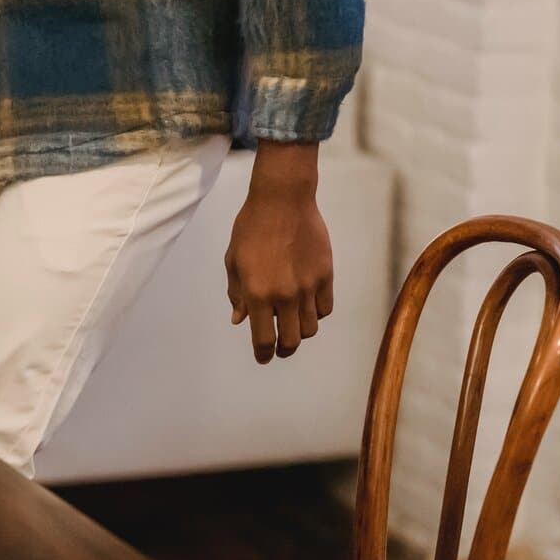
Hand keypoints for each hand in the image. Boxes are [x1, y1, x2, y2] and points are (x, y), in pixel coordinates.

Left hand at [225, 142, 333, 363]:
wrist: (282, 201)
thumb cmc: (251, 229)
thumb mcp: (234, 262)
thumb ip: (237, 294)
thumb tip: (239, 320)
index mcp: (258, 294)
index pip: (263, 339)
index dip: (263, 354)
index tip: (263, 358)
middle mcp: (285, 295)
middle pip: (292, 340)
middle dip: (283, 348)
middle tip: (279, 347)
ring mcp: (308, 286)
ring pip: (310, 327)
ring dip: (300, 330)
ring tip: (292, 323)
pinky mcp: (325, 275)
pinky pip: (325, 308)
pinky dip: (316, 313)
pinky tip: (306, 305)